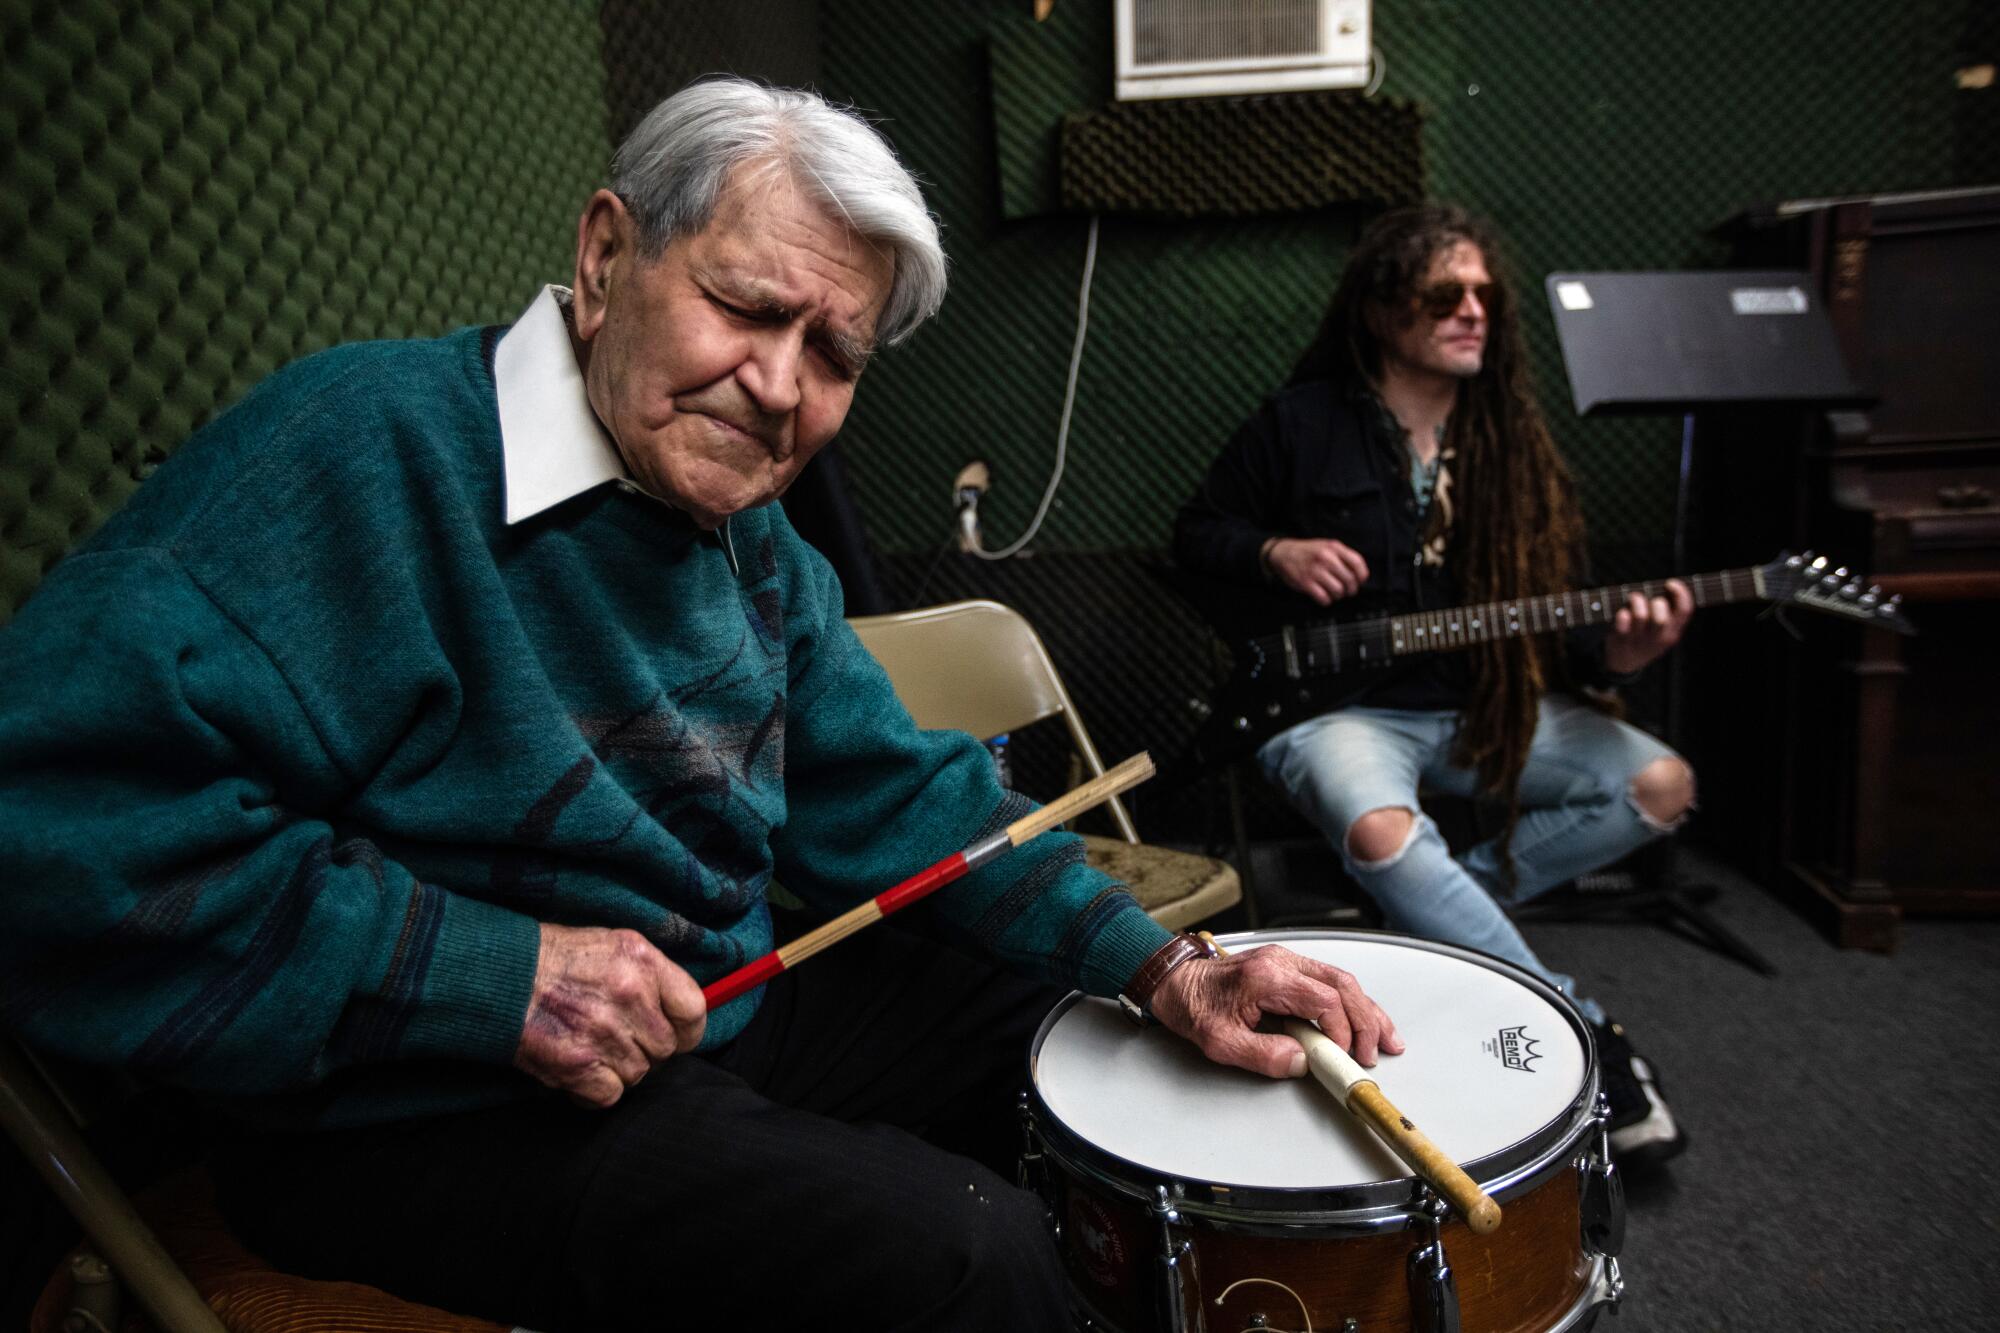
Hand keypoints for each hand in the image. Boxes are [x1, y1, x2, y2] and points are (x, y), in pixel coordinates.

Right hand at [513, 923, 706, 1106]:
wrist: (500, 975)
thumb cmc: (558, 959)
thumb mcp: (615, 945)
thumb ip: (652, 977)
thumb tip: (678, 1013)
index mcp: (643, 962)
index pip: (694, 1010)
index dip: (686, 1030)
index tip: (675, 1034)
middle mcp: (628, 996)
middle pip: (665, 1049)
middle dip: (646, 1049)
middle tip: (620, 1039)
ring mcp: (603, 1032)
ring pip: (638, 1074)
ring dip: (620, 1068)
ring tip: (595, 1047)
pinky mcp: (577, 1064)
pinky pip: (611, 1095)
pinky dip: (597, 1089)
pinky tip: (583, 1070)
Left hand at [1148, 944, 1402, 1078]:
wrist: (1175, 982)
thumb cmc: (1193, 1007)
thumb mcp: (1220, 1042)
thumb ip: (1263, 1055)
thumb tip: (1302, 1062)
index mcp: (1268, 977)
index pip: (1324, 1001)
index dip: (1342, 1031)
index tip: (1344, 1057)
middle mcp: (1283, 962)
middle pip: (1342, 986)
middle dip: (1366, 1021)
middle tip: (1375, 1053)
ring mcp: (1287, 961)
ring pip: (1342, 981)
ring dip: (1367, 1011)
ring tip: (1386, 1039)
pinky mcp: (1289, 968)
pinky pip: (1329, 982)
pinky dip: (1351, 1003)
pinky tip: (1364, 1021)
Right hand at [1264, 537, 1369, 605]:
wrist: (1283, 553)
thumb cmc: (1308, 552)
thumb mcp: (1327, 546)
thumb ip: (1343, 556)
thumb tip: (1359, 574)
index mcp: (1334, 547)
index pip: (1357, 563)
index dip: (1362, 576)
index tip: (1360, 581)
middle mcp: (1326, 558)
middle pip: (1349, 580)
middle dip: (1351, 589)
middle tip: (1347, 591)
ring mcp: (1315, 571)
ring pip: (1338, 591)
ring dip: (1338, 595)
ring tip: (1334, 593)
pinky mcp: (1306, 583)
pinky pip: (1324, 598)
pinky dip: (1326, 600)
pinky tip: (1324, 596)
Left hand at [1603, 578, 1693, 675]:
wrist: (1625, 661)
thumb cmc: (1646, 635)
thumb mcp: (1663, 629)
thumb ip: (1668, 611)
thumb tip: (1667, 585)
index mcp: (1673, 632)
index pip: (1685, 611)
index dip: (1680, 593)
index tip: (1670, 583)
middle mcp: (1658, 638)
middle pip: (1662, 617)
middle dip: (1656, 602)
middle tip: (1651, 598)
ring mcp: (1639, 640)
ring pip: (1640, 616)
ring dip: (1636, 601)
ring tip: (1633, 598)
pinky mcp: (1621, 639)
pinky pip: (1622, 622)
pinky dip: (1621, 613)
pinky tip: (1622, 611)